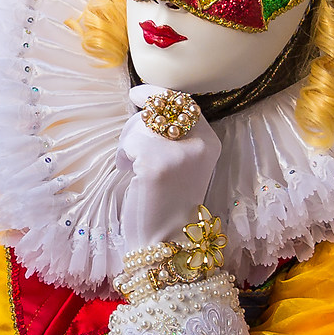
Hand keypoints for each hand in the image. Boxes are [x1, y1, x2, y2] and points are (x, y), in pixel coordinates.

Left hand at [119, 89, 219, 251]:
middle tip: (131, 151)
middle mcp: (200, 143)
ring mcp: (179, 152)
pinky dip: (123, 158)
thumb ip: (174, 135)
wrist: (168, 240)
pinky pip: (129, 144)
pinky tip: (131, 177)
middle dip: (136, 125)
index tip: (138, 94)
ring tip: (134, 170)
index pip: (183, 102)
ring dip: (127, 145)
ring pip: (140, 126)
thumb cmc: (168, 202)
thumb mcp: (182, 162)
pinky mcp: (156, 164)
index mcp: (210, 141)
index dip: (158, 94)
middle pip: (159, 109)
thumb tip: (147, 105)